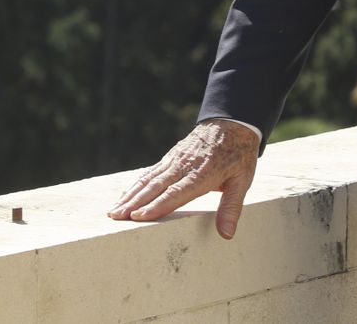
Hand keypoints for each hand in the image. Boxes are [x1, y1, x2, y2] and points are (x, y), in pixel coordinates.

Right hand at [107, 119, 259, 239]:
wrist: (232, 123)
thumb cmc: (239, 155)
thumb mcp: (243, 180)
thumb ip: (231, 207)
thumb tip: (227, 234)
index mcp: (201, 174)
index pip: (176, 192)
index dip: (156, 205)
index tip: (138, 216)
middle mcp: (183, 166)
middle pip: (155, 186)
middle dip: (134, 203)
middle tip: (116, 217)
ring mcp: (175, 160)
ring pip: (148, 179)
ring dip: (130, 194)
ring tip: (114, 210)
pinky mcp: (171, 156)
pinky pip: (151, 171)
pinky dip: (136, 183)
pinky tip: (126, 194)